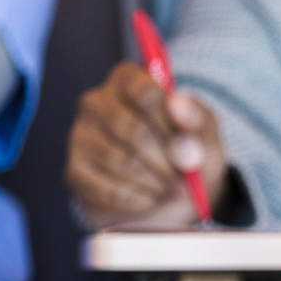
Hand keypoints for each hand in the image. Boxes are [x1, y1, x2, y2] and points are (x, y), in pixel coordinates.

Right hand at [67, 61, 229, 228]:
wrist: (170, 199)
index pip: (147, 92)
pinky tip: (149, 198)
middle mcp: (97, 102)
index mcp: (128, 80)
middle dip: (168, 160)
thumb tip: (177, 106)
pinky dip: (140, 200)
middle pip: (134, 131)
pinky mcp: (76, 172)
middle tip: (183, 175)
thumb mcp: (205, 134)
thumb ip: (198, 118)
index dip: (173, 125)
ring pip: (122, 162)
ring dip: (156, 182)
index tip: (191, 143)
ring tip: (168, 187)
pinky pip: (110, 190)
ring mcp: (81, 136)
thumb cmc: (185, 156)